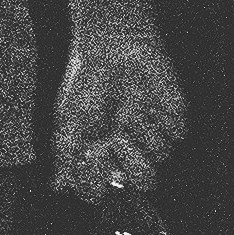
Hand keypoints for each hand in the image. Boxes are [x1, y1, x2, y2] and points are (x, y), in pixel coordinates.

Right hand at [50, 29, 186, 206]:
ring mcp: (152, 131)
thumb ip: (64, 155)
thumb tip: (55, 188)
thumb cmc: (87, 82)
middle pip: (143, 180)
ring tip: (131, 109)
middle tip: (118, 139)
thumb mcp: (67, 118)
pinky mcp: (172, 115)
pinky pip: (177, 134)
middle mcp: (129, 147)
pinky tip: (149, 100)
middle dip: (134, 166)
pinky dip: (162, 120)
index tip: (98, 167)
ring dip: (144, 134)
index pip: (110, 185)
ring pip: (161, 156)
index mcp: (104, 152)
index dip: (106, 183)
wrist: (113, 46)